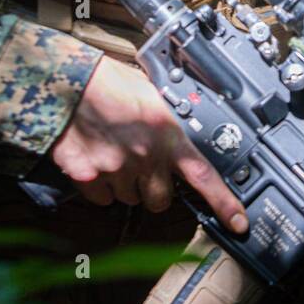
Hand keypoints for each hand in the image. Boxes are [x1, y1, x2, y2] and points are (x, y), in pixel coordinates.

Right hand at [50, 55, 248, 234]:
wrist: (65, 80)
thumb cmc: (106, 80)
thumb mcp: (149, 93)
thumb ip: (165, 122)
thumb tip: (174, 136)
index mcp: (167, 133)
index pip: (203, 176)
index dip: (224, 203)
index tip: (237, 222)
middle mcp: (145, 156)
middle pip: (161, 200)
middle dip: (155, 190)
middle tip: (143, 168)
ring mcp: (116, 169)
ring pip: (130, 198)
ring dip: (126, 185)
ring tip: (113, 153)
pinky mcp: (88, 178)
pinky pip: (102, 198)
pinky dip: (100, 186)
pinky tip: (95, 160)